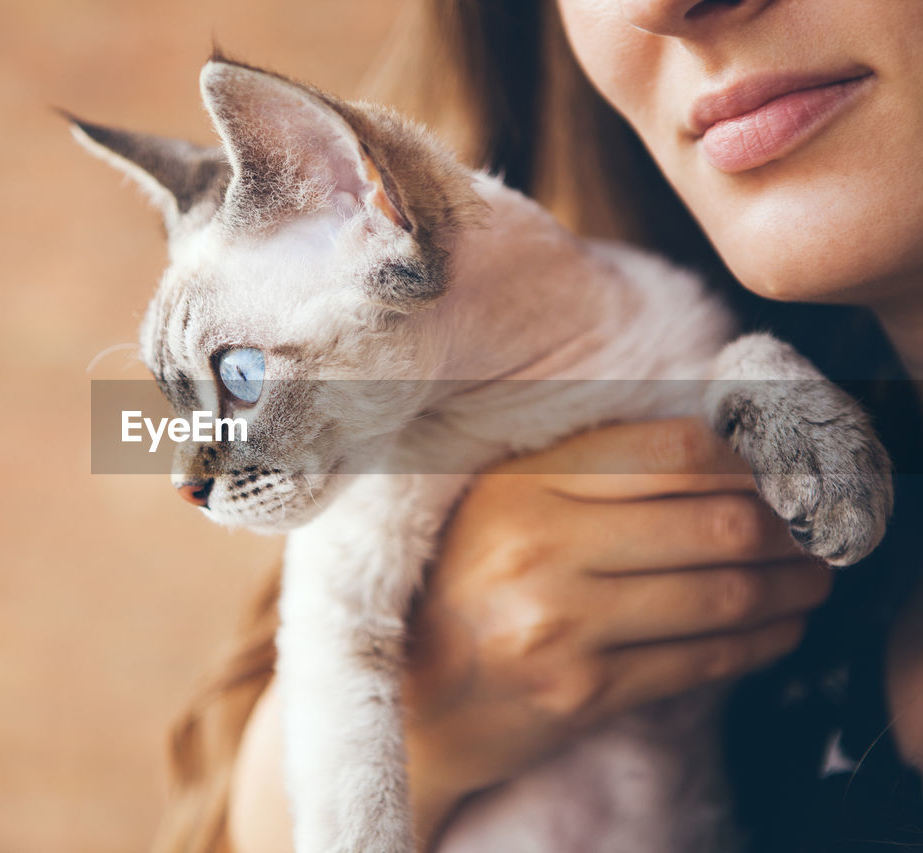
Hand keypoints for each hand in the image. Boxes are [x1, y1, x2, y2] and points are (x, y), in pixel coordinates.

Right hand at [403, 418, 831, 844]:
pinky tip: (780, 626)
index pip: (671, 452)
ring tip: (812, 575)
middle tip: (812, 526)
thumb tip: (715, 452)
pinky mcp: (583, 691)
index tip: (774, 469)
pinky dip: (762, 641)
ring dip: (790, 585)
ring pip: (723, 593)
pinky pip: (703, 660)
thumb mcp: (500, 501)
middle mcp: (541, 547)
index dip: (746, 459)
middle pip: (715, 519)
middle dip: (787, 524)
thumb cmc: (459, 586)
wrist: (408, 694)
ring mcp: (562, 625)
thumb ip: (586, 469)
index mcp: (520, 484)